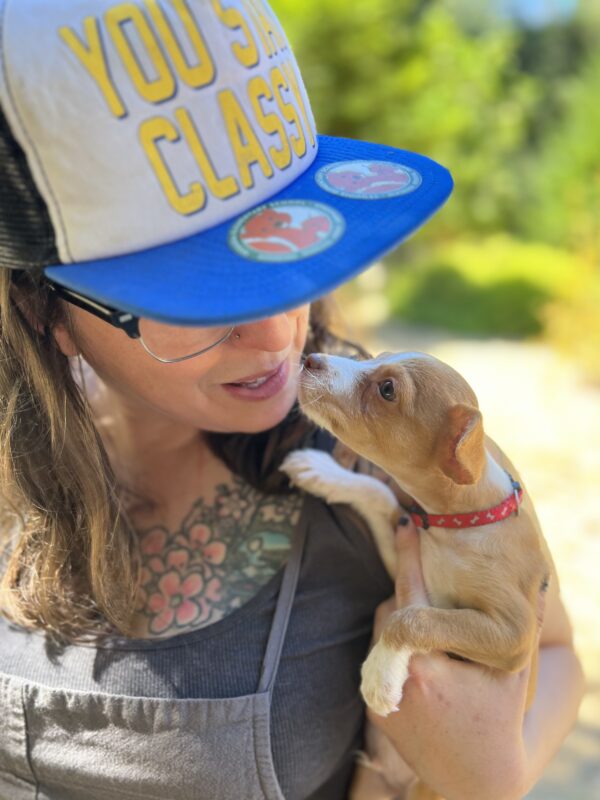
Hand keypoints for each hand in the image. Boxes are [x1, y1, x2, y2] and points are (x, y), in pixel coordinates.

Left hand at [367, 515, 543, 799]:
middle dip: (413, 596)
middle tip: (436, 590)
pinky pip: (380, 657)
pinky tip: (425, 657)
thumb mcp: (512, 672)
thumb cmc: (498, 719)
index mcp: (428, 662)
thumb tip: (535, 581)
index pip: (412, 593)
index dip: (409, 555)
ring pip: (384, 631)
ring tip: (434, 632)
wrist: (474, 779)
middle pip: (394, 609)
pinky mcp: (373, 704)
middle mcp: (396, 675)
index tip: (407, 523)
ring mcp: (380, 691)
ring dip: (404, 623)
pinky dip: (398, 649)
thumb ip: (517, 627)